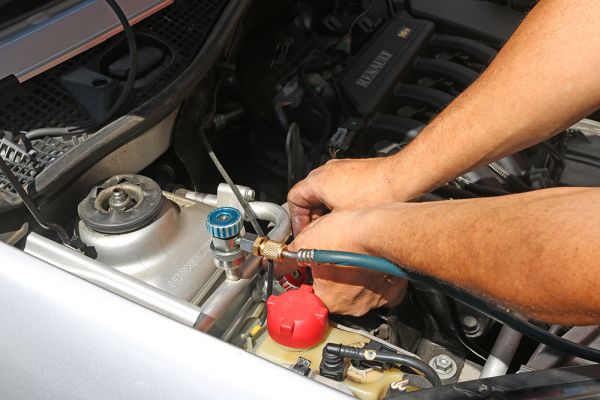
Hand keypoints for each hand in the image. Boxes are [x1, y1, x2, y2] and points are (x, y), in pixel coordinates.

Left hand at [285, 208, 407, 315]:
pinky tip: (369, 264)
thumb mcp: (307, 241)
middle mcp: (351, 307)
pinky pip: (380, 291)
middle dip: (331, 278)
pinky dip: (374, 280)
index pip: (309, 297)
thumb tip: (279, 261)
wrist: (382, 229)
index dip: (307, 280)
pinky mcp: (391, 293)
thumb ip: (289, 257)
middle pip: (333, 295)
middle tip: (331, 257)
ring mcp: (373, 302)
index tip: (311, 271)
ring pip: (357, 292)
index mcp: (327, 300)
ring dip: (352, 279)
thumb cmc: (349, 235)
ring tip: (350, 256)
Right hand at [288, 157, 398, 233]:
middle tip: (318, 231)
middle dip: (312, 216)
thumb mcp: (341, 219)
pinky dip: (338, 201)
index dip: (296, 219)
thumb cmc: (376, 194)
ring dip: (326, 209)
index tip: (303, 231)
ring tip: (336, 224)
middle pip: (308, 195)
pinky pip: (339, 186)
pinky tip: (351, 214)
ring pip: (324, 192)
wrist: (401, 179)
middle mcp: (326, 170)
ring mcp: (341, 168)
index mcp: (317, 180)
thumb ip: (321, 227)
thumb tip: (315, 238)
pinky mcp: (355, 170)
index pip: (293, 199)